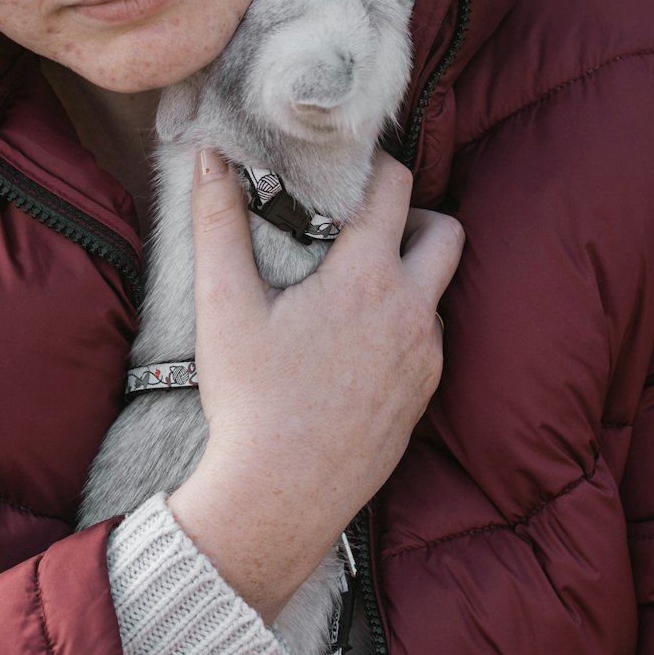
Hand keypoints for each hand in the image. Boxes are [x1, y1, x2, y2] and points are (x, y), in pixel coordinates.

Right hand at [168, 150, 462, 622]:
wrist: (279, 498)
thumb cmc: (249, 400)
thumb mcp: (225, 305)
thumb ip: (218, 221)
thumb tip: (208, 155)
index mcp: (367, 277)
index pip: (395, 187)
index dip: (374, 166)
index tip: (345, 171)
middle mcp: (411, 311)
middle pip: (445, 230)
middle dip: (414, 216)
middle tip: (364, 226)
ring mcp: (425, 357)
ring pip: (437, 290)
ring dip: (409, 275)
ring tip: (352, 287)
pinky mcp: (424, 397)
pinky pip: (429, 340)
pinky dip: (403, 326)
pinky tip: (354, 345)